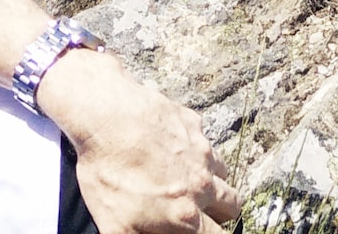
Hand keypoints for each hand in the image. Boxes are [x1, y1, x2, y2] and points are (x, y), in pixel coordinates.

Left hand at [40, 53, 240, 233]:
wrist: (104, 115)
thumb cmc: (106, 172)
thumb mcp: (114, 224)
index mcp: (186, 215)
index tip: (203, 229)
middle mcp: (201, 183)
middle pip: (232, 206)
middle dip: (220, 211)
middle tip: (198, 207)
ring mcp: (200, 149)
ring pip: (223, 172)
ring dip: (211, 177)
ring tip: (185, 175)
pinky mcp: (192, 122)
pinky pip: (203, 138)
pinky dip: (193, 145)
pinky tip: (169, 143)